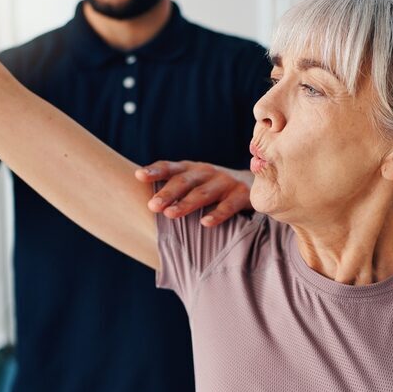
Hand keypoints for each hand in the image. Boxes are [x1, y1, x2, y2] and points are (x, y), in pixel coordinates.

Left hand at [135, 161, 252, 226]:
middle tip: (152, 205)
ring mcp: (225, 182)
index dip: (155, 170)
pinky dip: (217, 214)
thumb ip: (171, 187)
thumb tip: (138, 199)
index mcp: (191, 169)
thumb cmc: (212, 187)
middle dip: (167, 193)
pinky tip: (205, 224)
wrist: (254, 184)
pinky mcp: (242, 195)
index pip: (170, 167)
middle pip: (184, 181)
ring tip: (170, 214)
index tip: (138, 175)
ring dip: (186, 204)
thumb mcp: (193, 182)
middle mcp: (206, 172)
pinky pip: (229, 206)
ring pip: (203, 193)